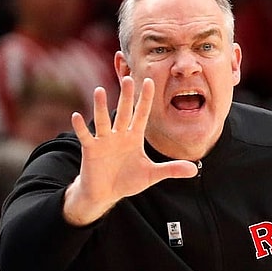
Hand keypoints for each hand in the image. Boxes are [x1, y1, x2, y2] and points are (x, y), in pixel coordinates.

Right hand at [63, 76, 197, 225]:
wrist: (105, 193)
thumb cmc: (127, 180)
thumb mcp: (152, 175)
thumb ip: (172, 170)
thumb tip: (194, 169)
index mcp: (134, 137)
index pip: (141, 115)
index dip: (146, 99)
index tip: (150, 82)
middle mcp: (119, 135)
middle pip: (124, 112)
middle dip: (126, 96)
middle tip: (128, 78)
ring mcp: (104, 141)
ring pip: (103, 120)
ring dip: (100, 106)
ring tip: (99, 90)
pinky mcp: (91, 150)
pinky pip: (86, 137)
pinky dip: (81, 127)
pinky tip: (76, 116)